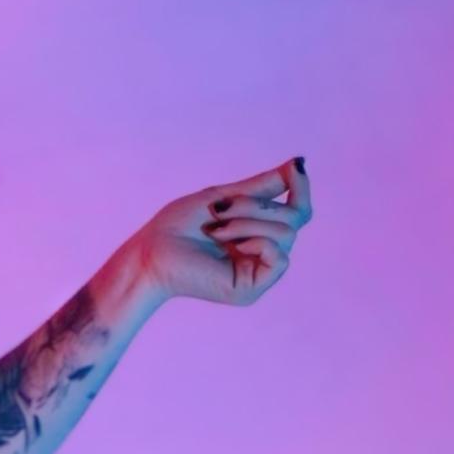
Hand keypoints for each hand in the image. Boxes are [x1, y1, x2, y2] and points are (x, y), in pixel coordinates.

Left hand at [129, 157, 311, 306]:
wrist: (151, 251)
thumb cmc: (179, 225)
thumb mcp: (225, 197)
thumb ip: (261, 187)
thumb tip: (298, 165)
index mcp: (257, 232)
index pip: (297, 212)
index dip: (302, 189)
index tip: (296, 167)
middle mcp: (262, 253)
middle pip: (293, 220)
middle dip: (257, 206)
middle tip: (221, 211)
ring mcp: (258, 273)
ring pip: (286, 235)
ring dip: (249, 221)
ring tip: (216, 229)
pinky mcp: (251, 289)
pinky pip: (280, 259)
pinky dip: (257, 242)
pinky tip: (228, 244)